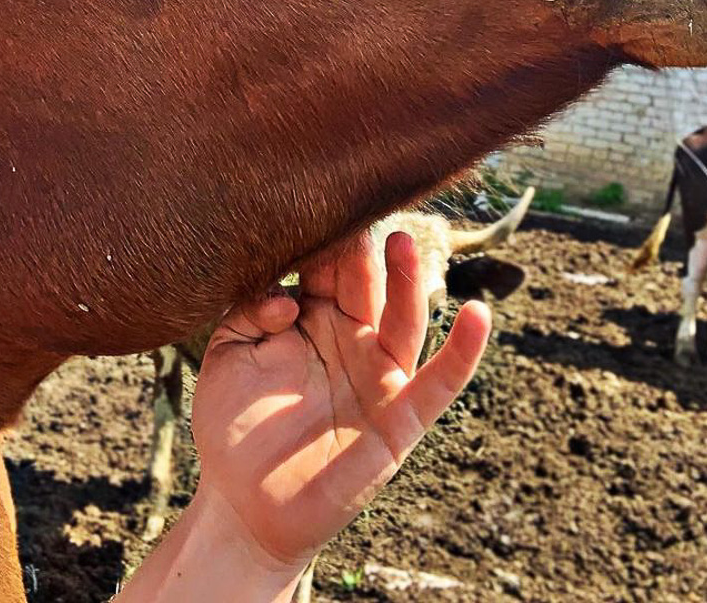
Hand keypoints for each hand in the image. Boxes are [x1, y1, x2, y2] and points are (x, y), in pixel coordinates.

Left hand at [190, 230, 490, 570]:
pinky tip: (478, 317)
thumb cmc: (233, 423)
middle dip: (361, 251)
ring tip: (402, 243)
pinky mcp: (400, 421)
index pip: (326, 267)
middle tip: (355, 213)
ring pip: (404, 319)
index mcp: (312, 316)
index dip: (323, 240)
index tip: (315, 200)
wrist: (242, 505)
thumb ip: (249, 312)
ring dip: (408, 281)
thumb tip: (287, 297)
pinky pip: (440, 383)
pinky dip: (463, 352)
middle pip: (365, 284)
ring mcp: (378, 377)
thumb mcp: (227, 354)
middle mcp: (351, 338)